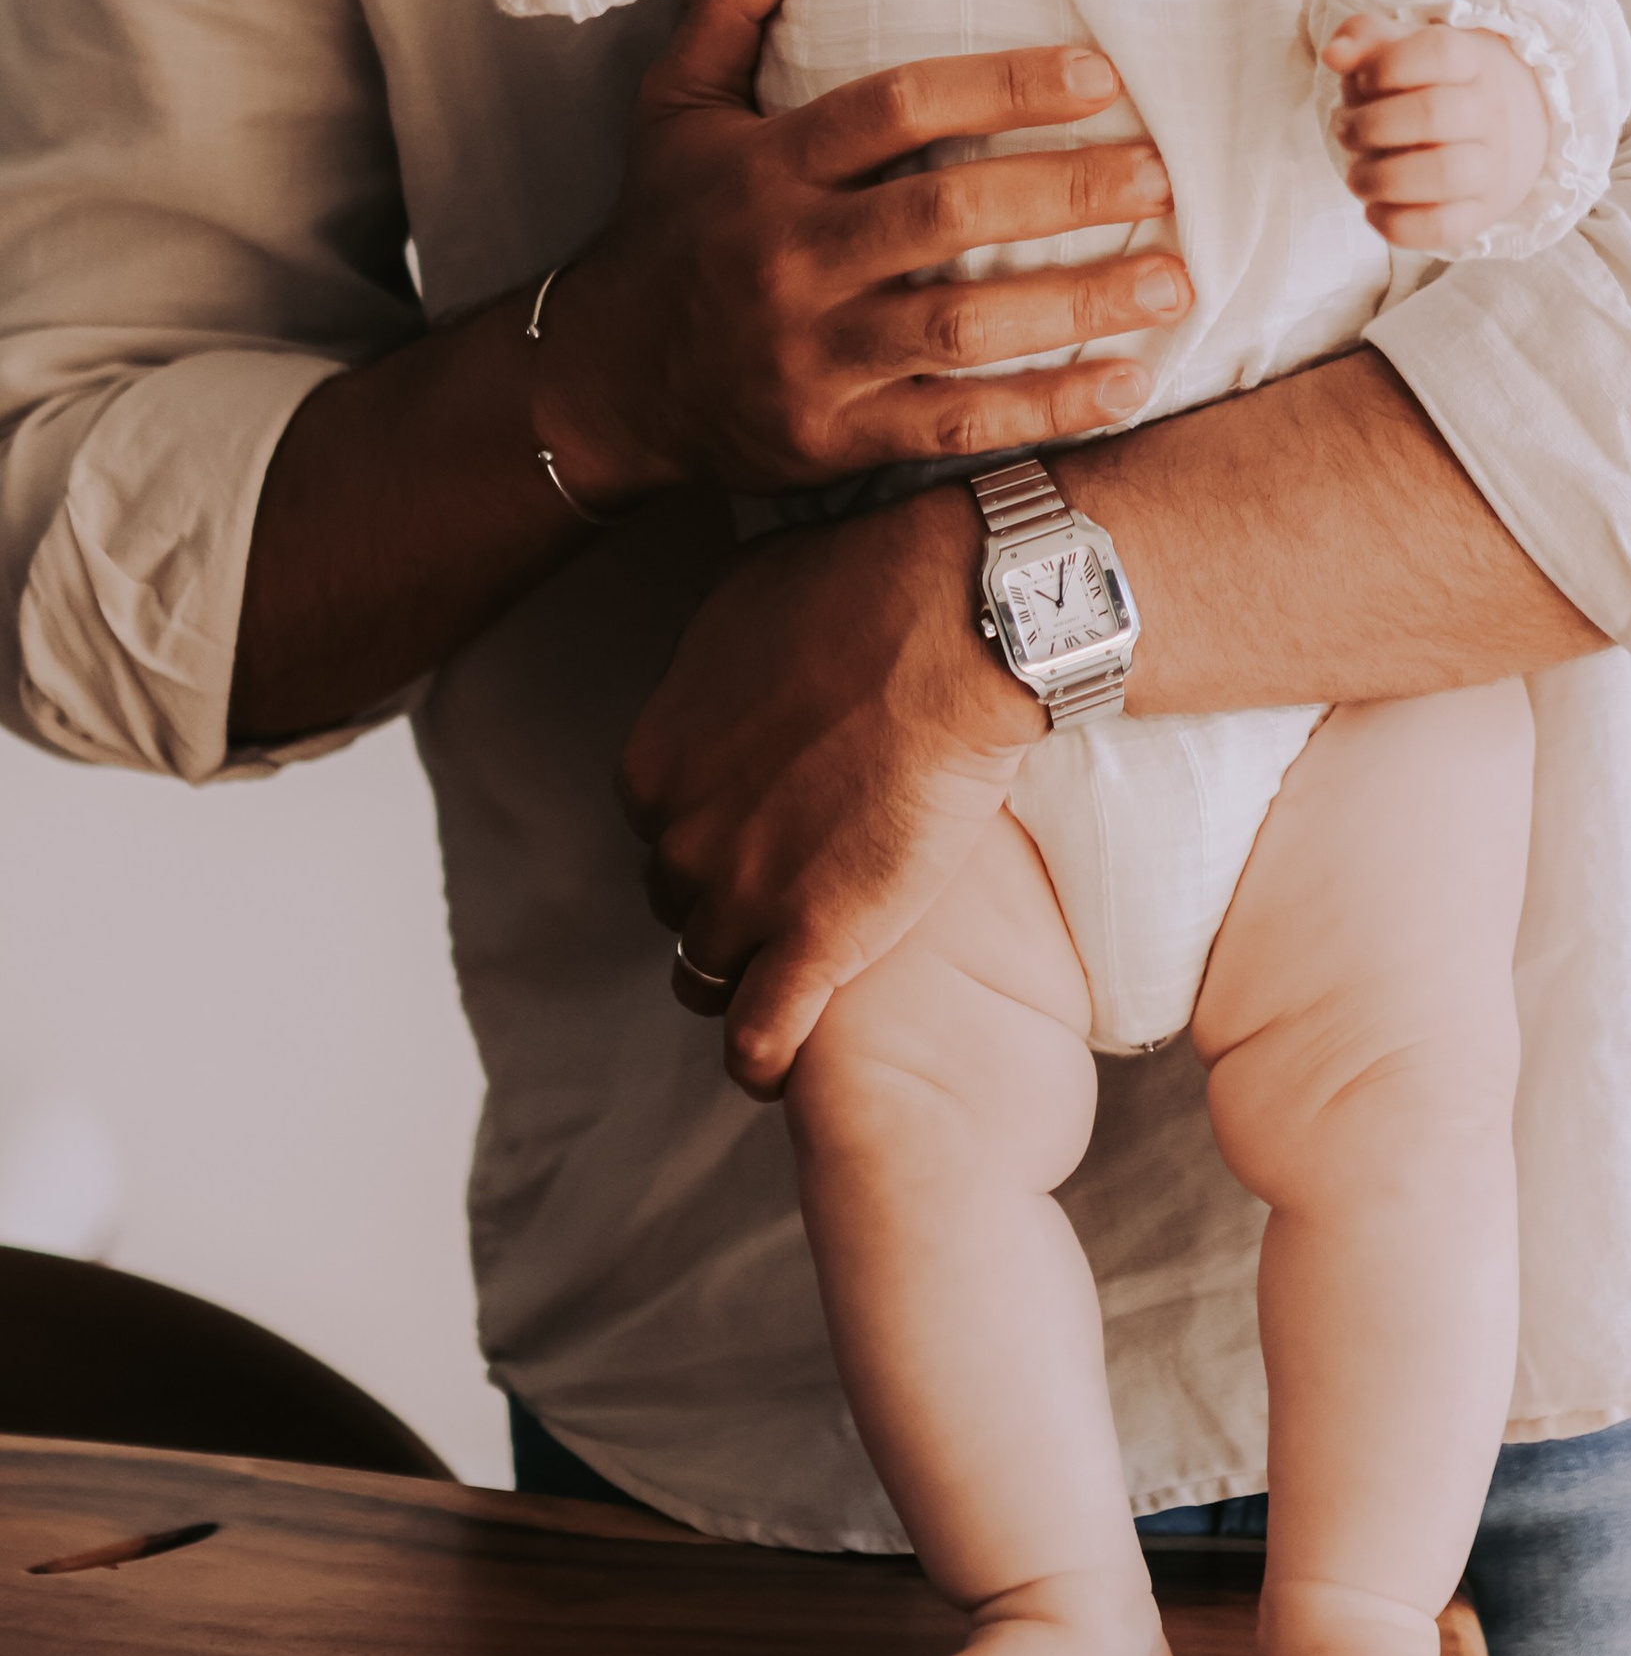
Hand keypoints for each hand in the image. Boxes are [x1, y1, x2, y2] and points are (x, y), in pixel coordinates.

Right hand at [536, 0, 1193, 503]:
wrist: (600, 384)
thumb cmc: (663, 228)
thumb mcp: (676, 107)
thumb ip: (736, 4)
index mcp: (767, 167)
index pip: (897, 109)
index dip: (1004, 87)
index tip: (1102, 75)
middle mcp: (791, 257)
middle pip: (945, 214)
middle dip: (1065, 193)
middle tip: (1162, 177)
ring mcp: (814, 354)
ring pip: (963, 327)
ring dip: (1078, 305)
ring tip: (1174, 280)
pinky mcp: (835, 435)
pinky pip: (955, 424)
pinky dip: (1047, 409)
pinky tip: (1127, 384)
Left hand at [620, 487, 1036, 1095]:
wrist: (951, 627)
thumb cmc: (860, 591)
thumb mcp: (743, 606)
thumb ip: (712, 669)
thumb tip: (718, 673)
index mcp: (654, 766)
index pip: (660, 830)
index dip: (711, 830)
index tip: (756, 824)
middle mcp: (681, 841)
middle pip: (681, 901)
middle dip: (726, 896)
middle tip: (791, 880)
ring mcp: (745, 899)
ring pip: (708, 973)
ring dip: (743, 973)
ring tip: (788, 972)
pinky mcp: (817, 944)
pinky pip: (761, 1038)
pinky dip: (764, 1057)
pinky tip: (782, 1063)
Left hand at [1324, 18, 1552, 250]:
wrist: (1503, 133)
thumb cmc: (1434, 86)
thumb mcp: (1404, 50)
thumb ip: (1365, 38)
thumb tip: (1336, 55)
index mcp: (1473, 62)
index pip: (1440, 52)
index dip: (1388, 65)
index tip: (1363, 80)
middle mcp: (1490, 113)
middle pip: (1435, 114)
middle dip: (1372, 125)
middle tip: (1346, 133)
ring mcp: (1490, 167)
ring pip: (1444, 174)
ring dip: (1382, 179)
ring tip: (1357, 177)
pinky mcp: (1479, 215)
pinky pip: (1443, 228)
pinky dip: (1398, 224)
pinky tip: (1374, 209)